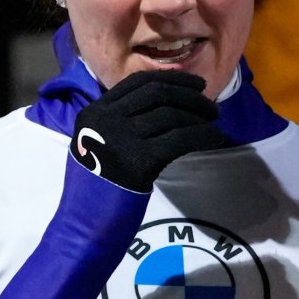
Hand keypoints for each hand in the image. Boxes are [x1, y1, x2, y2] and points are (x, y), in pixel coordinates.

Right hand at [71, 70, 223, 191]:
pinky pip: (180, 139)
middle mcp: (105, 119)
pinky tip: (214, 137)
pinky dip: (202, 135)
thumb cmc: (93, 185)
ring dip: (199, 116)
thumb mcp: (94, 142)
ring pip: (171, 115)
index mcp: (93, 112)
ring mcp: (121, 138)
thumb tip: (161, 105)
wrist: (83, 220)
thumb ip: (116, 121)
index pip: (136, 82)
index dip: (170, 78)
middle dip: (189, 95)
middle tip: (210, 105)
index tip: (194, 84)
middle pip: (156, 93)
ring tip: (213, 122)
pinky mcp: (139, 160)